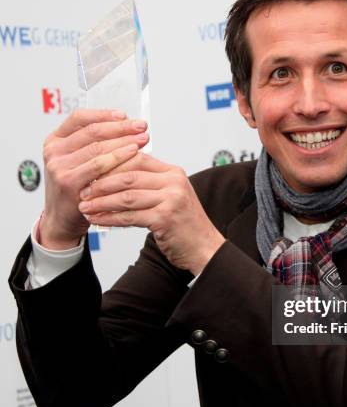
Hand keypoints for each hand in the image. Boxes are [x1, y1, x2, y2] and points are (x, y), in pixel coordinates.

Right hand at [40, 109, 148, 249]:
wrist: (63, 219)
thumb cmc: (77, 188)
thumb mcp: (79, 162)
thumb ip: (94, 145)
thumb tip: (127, 127)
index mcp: (55, 140)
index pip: (79, 118)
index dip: (104, 114)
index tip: (125, 115)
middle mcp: (54, 151)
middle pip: (92, 131)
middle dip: (121, 127)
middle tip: (141, 126)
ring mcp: (59, 166)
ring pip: (97, 147)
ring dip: (124, 141)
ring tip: (142, 139)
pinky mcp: (68, 182)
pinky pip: (98, 166)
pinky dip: (118, 158)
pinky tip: (133, 154)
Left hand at [77, 154, 224, 275]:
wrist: (204, 248)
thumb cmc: (184, 225)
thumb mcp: (169, 197)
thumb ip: (149, 184)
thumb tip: (114, 175)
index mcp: (173, 172)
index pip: (136, 158)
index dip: (111, 164)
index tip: (90, 172)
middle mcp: (174, 182)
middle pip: (129, 175)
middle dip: (101, 183)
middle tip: (82, 190)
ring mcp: (171, 199)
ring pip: (127, 196)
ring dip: (102, 202)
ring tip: (85, 207)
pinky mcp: (166, 218)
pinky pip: (130, 217)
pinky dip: (110, 218)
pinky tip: (98, 220)